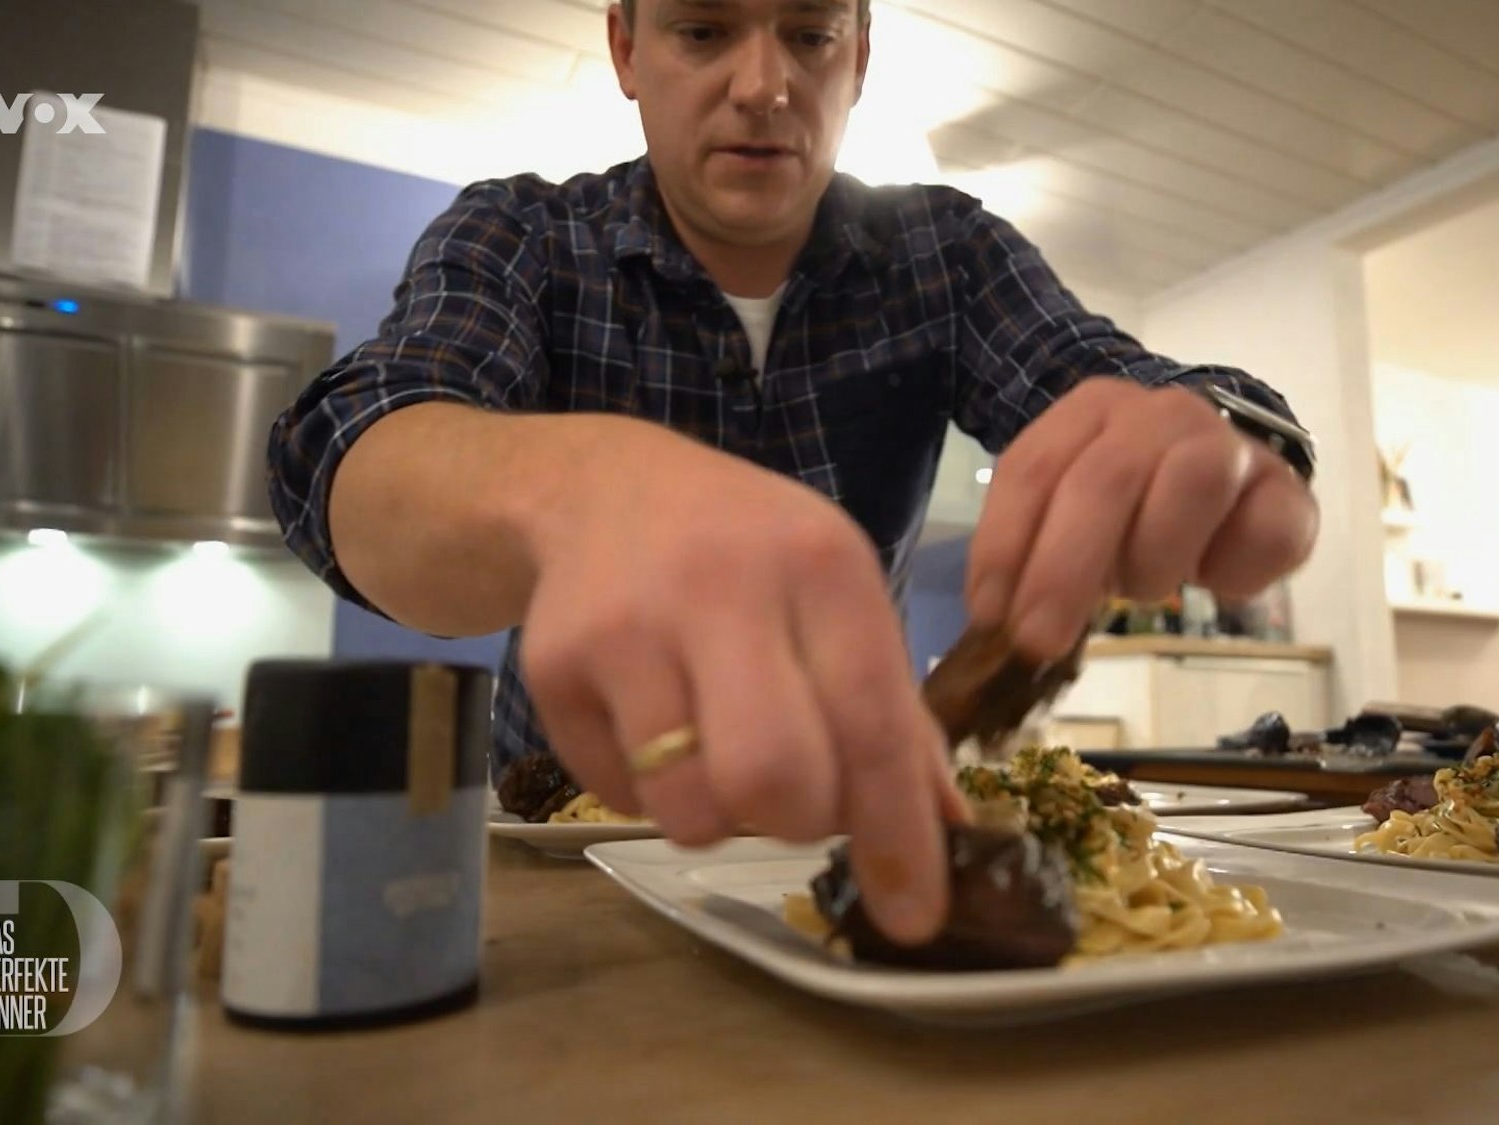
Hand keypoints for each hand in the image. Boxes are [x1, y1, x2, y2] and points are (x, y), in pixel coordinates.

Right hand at [516, 418, 965, 942]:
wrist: (602, 491)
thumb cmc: (749, 556)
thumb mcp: (835, 598)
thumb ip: (893, 712)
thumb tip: (945, 829)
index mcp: (820, 564)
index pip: (872, 720)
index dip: (898, 832)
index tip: (914, 916)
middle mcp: (722, 585)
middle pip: (775, 778)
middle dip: (795, 822)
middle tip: (791, 798)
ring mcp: (627, 625)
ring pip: (690, 806)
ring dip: (718, 815)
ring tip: (715, 752)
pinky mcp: (552, 665)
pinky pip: (618, 796)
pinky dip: (650, 792)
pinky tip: (651, 723)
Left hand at [965, 378, 1318, 658]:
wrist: (1230, 481)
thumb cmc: (1130, 510)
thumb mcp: (1068, 520)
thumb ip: (1031, 553)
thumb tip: (993, 622)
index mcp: (1091, 410)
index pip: (1034, 468)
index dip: (1005, 544)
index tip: (991, 615)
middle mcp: (1161, 413)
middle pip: (1107, 477)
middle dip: (1064, 569)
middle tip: (1040, 641)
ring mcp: (1230, 444)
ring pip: (1192, 483)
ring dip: (1154, 558)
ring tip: (1143, 587)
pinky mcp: (1287, 491)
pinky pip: (1264, 531)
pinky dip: (1231, 572)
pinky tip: (1214, 581)